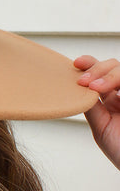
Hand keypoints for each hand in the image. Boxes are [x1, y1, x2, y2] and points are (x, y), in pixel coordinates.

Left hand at [74, 55, 119, 169]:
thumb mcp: (101, 127)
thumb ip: (91, 106)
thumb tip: (75, 87)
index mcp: (112, 99)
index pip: (101, 74)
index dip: (90, 64)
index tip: (76, 64)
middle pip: (113, 67)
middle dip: (97, 69)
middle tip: (85, 81)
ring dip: (109, 76)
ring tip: (95, 87)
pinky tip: (118, 94)